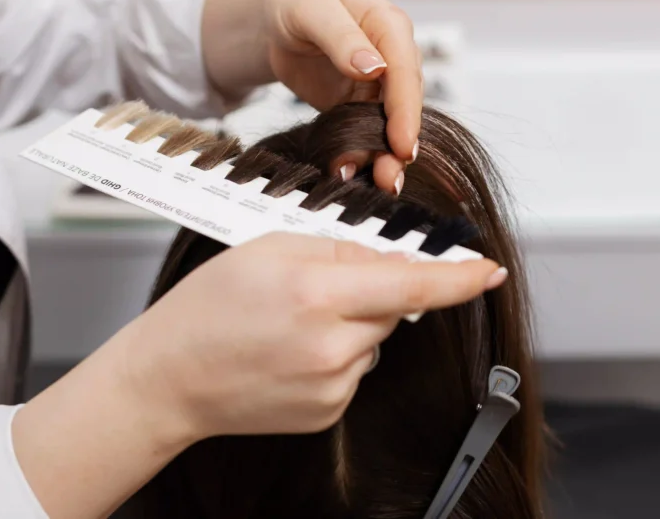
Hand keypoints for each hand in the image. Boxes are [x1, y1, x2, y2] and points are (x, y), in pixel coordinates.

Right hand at [126, 232, 503, 438]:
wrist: (169, 378)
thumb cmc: (209, 307)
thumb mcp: (269, 248)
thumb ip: (340, 249)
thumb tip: (392, 261)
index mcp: (318, 292)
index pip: (411, 284)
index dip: (457, 278)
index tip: (490, 270)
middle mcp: (332, 345)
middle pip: (392, 307)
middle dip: (369, 291)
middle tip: (314, 288)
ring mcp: (332, 386)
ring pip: (373, 340)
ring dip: (350, 325)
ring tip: (290, 326)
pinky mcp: (327, 412)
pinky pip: (354, 370)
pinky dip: (335, 356)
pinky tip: (291, 354)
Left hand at [202, 0, 421, 193]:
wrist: (273, 18)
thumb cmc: (294, 1)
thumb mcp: (310, 8)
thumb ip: (341, 36)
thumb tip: (374, 68)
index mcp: (387, 24)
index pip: (405, 68)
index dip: (406, 107)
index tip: (402, 142)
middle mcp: (391, 57)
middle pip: (405, 103)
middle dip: (401, 141)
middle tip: (392, 176)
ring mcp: (378, 85)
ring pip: (391, 124)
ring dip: (386, 155)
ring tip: (381, 184)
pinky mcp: (360, 105)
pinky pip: (367, 133)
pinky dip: (362, 155)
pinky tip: (349, 172)